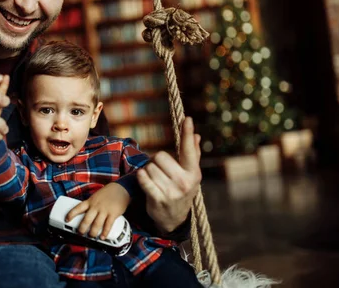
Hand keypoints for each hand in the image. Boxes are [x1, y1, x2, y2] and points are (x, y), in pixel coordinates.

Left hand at [65, 182, 129, 239]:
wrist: (121, 189)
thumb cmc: (108, 193)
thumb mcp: (96, 197)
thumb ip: (91, 205)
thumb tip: (85, 215)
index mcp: (90, 201)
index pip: (78, 208)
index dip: (71, 214)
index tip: (66, 219)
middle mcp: (96, 206)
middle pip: (86, 219)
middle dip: (82, 228)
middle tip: (80, 233)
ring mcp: (104, 210)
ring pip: (96, 224)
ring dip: (92, 232)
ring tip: (91, 236)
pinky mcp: (113, 214)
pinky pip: (108, 225)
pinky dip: (105, 233)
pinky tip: (102, 237)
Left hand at [136, 117, 201, 233]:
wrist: (173, 218)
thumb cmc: (181, 190)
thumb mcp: (190, 174)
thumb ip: (193, 154)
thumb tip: (197, 135)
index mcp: (193, 173)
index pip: (189, 149)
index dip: (187, 133)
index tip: (187, 118)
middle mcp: (184, 181)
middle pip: (160, 156)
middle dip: (156, 160)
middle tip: (160, 169)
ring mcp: (171, 191)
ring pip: (150, 166)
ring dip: (148, 170)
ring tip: (155, 178)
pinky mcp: (158, 198)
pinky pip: (143, 178)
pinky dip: (141, 177)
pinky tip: (145, 180)